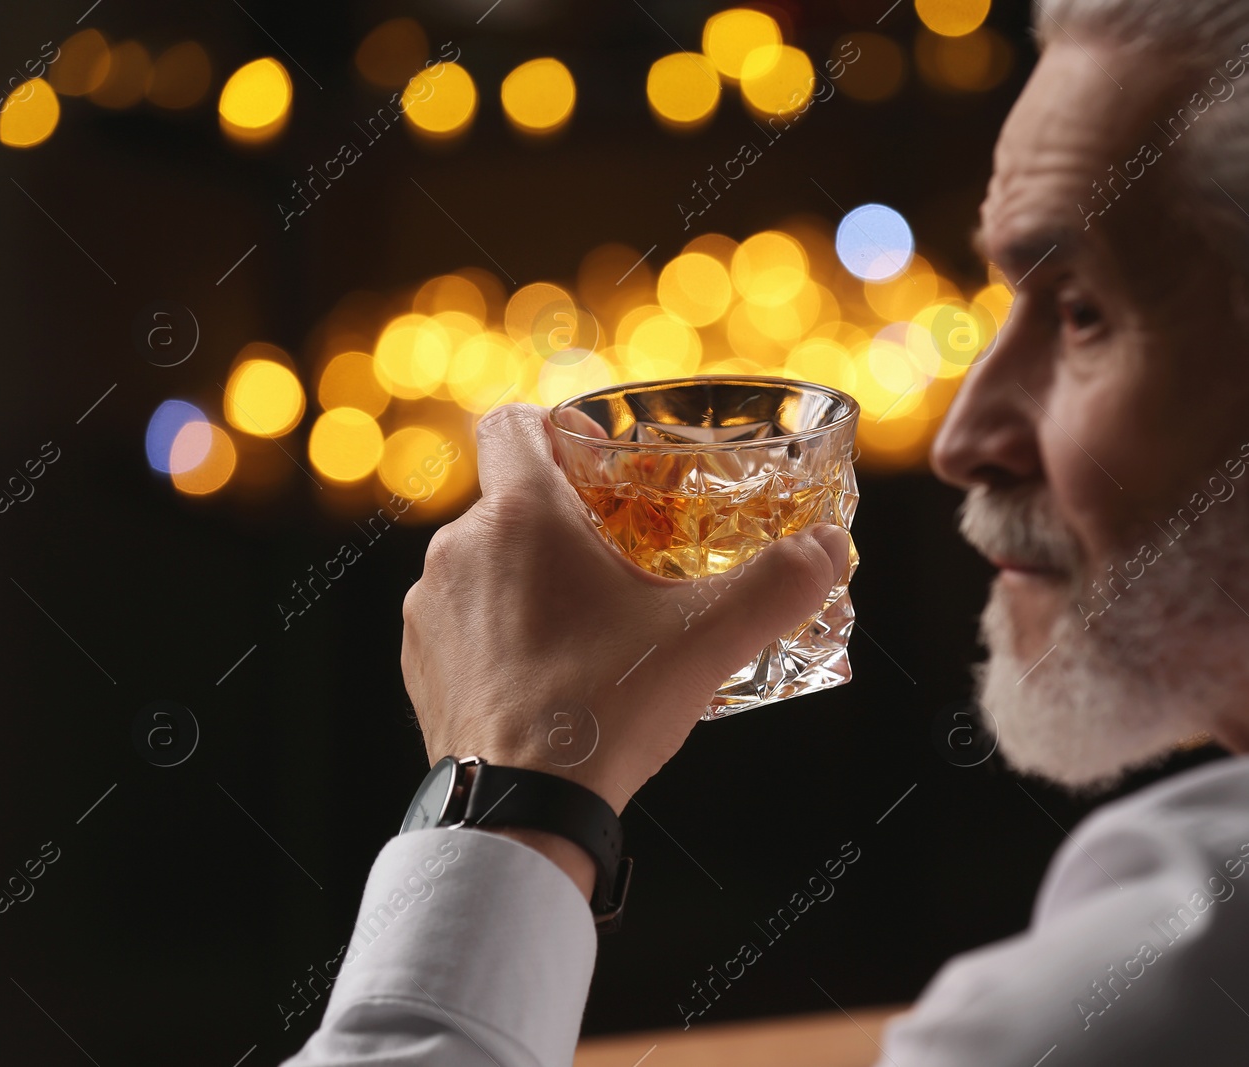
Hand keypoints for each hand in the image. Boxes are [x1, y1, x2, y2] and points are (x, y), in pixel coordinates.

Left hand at [401, 404, 850, 816]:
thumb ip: (777, 586)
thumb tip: (829, 548)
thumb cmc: (603, 711)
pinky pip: (462, 623)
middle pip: (511, 502)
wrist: (520, 814)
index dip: (557, 428)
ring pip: (485, 564)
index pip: (513, 423)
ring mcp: (429, 610)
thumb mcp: (706, 642)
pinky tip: (547, 674)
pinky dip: (499, 634)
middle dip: (564, 523)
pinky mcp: (419, 665)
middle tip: (620, 562)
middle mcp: (458, 549)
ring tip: (587, 628)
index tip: (599, 465)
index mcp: (519, 516)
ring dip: (529, 580)